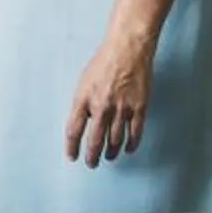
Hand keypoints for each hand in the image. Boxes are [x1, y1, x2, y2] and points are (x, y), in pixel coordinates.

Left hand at [63, 35, 152, 165]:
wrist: (128, 49)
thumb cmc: (104, 62)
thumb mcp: (84, 81)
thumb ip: (83, 103)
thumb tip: (83, 124)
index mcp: (84, 98)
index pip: (74, 130)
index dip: (72, 147)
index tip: (72, 157)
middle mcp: (102, 106)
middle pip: (95, 140)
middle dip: (92, 156)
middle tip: (91, 164)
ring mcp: (122, 108)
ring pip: (115, 140)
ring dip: (110, 152)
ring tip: (108, 157)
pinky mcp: (140, 107)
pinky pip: (135, 133)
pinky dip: (131, 144)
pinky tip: (127, 149)